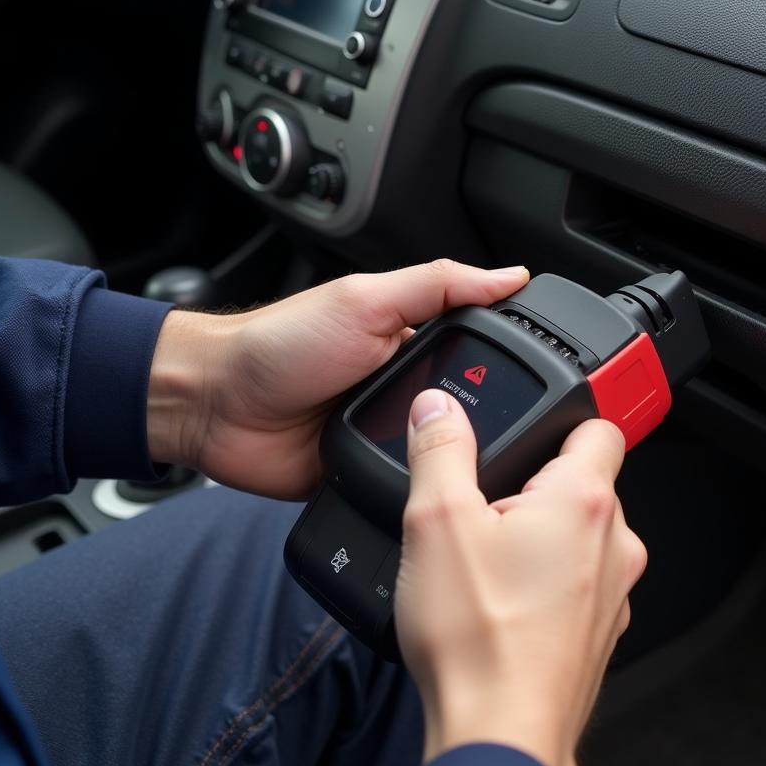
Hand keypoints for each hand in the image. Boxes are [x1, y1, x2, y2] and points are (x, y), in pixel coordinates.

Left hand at [146, 260, 528, 497]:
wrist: (215, 406)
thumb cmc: (277, 344)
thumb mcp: (365, 300)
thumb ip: (436, 285)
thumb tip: (507, 275)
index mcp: (412, 338)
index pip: (480, 349)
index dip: (510, 361)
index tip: (550, 375)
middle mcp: (404, 386)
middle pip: (470, 407)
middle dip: (487, 421)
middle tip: (513, 435)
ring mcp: (386, 433)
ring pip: (443, 452)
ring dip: (452, 457)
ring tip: (480, 468)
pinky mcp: (368, 472)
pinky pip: (407, 485)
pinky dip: (417, 487)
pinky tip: (434, 490)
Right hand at [395, 388, 646, 765]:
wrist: (500, 737)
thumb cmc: (477, 639)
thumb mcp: (436, 523)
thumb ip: (439, 452)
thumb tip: (438, 409)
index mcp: (584, 502)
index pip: (598, 426)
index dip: (561, 418)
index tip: (530, 428)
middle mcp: (614, 544)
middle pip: (585, 483)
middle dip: (536, 485)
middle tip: (483, 509)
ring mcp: (613, 593)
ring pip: (581, 536)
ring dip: (541, 536)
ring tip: (485, 563)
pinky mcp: (600, 633)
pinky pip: (578, 583)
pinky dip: (546, 582)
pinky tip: (499, 604)